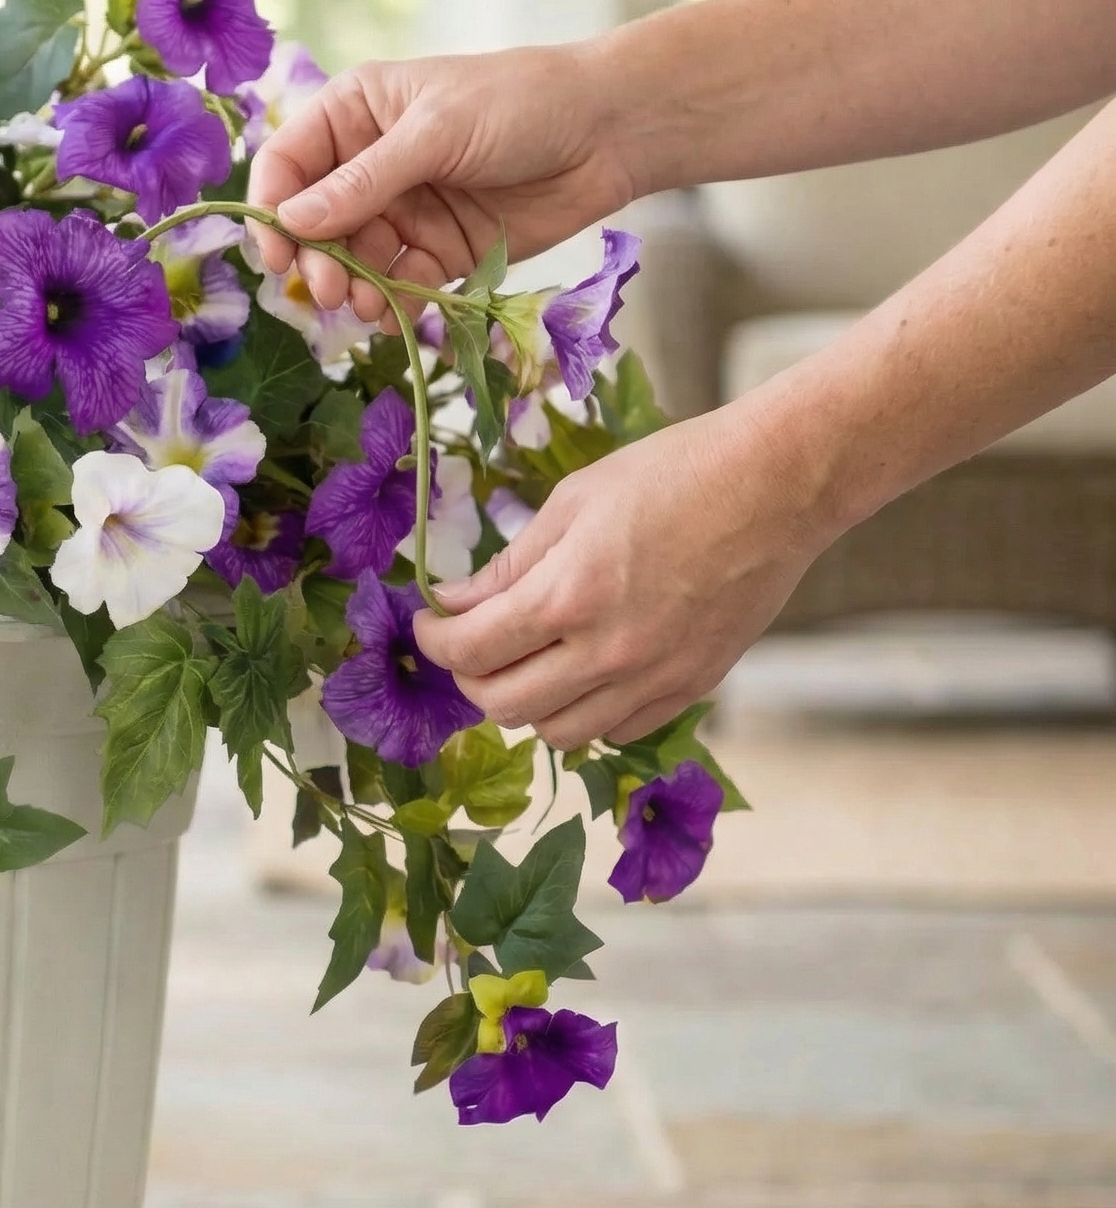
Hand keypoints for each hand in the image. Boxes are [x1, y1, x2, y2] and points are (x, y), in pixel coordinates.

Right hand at [248, 45, 639, 326]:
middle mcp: (370, 163)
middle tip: (327, 293)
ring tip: (365, 307)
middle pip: (313, 224)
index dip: (273, 210)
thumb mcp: (436, 133)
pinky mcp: (439, 251)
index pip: (287, 163)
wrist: (609, 132)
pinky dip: (391, 305)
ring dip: (351, 289)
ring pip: (353, 261)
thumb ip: (364, 182)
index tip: (278, 254)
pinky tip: (395, 316)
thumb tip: (292, 223)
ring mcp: (404, 210)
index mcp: (356, 113)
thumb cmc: (521, 103)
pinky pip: (398, 285)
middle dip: (314, 261)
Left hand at [412, 404, 835, 748]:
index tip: (429, 623)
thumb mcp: (573, 502)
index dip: (434, 641)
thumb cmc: (673, 474)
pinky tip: (582, 674)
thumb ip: (509, 564)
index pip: (471, 651)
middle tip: (470, 645)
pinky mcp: (694, 686)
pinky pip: (617, 731)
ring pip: (558, 733)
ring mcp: (656, 677)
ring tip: (525, 662)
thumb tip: (454, 603)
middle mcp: (609, 651)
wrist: (778, 484)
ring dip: (526, 704)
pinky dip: (585, 713)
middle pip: (504, 705)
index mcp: (569, 596)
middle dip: (471, 677)